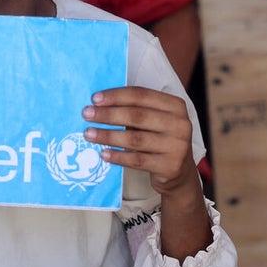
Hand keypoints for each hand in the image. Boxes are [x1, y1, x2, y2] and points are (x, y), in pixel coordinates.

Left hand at [83, 86, 197, 197]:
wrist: (179, 172)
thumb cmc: (159, 138)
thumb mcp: (154, 120)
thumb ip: (134, 109)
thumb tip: (98, 104)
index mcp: (175, 105)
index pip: (141, 95)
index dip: (116, 96)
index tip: (95, 99)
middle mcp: (180, 124)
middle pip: (137, 116)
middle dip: (108, 115)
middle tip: (86, 114)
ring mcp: (177, 146)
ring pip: (135, 139)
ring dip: (108, 136)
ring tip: (89, 134)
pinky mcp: (170, 166)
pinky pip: (138, 160)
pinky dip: (118, 157)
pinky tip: (103, 154)